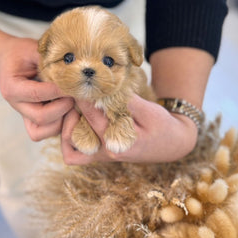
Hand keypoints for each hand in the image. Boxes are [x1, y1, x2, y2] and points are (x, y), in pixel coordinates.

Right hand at [0, 36, 73, 140]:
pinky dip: (59, 125)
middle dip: (63, 107)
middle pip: (41, 117)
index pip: (37, 94)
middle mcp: (16, 105)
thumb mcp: (33, 49)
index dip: (59, 90)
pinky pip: (45, 132)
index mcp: (12, 87)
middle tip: (75, 94)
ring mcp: (24, 114)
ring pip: (45, 129)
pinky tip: (67, 110)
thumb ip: (49, 60)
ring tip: (72, 102)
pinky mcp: (32, 120)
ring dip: (63, 118)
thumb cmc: (21, 52)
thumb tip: (74, 70)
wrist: (8, 58)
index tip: (74, 82)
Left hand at [60, 94, 197, 164]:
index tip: (75, 80)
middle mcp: (106, 153)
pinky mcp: (99, 155)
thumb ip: (125, 101)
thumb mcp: (148, 110)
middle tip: (70, 92)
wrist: (172, 144)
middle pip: (73, 132)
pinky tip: (76, 119)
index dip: (81, 95)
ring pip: (69, 148)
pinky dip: (70, 138)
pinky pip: (75, 154)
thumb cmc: (162, 126)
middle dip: (69, 109)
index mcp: (118, 143)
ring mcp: (101, 157)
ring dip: (66, 126)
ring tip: (72, 106)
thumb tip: (103, 87)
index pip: (91, 115)